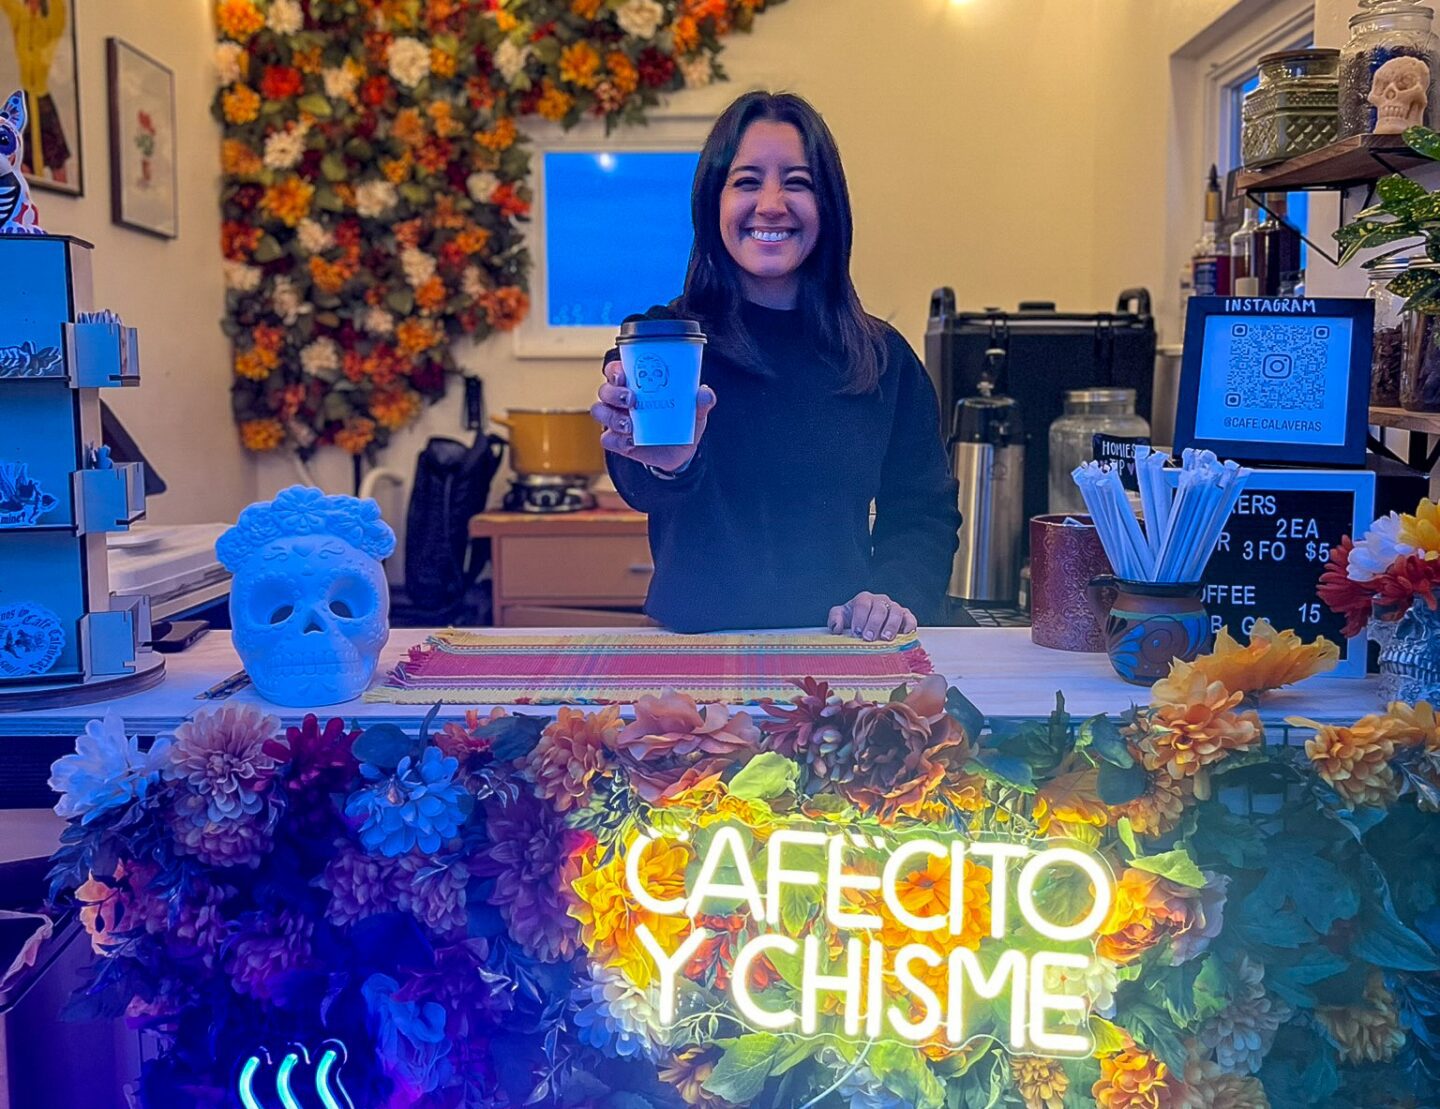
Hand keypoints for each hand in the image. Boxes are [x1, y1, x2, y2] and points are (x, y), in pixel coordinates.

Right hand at [592, 359, 715, 473]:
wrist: (682, 452)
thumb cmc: (683, 422)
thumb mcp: (694, 410)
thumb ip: (702, 401)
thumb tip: (704, 394)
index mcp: (636, 384)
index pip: (615, 370)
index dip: (614, 370)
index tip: (623, 375)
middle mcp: (621, 401)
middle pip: (604, 390)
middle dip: (613, 393)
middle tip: (631, 400)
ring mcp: (617, 421)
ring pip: (600, 412)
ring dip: (611, 417)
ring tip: (629, 425)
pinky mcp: (618, 442)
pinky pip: (607, 439)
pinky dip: (616, 440)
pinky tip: (630, 441)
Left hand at [827, 592, 916, 640]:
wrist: (867, 624)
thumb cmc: (854, 620)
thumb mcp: (841, 617)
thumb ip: (835, 619)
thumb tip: (837, 627)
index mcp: (864, 599)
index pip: (862, 604)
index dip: (859, 618)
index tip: (857, 632)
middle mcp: (880, 601)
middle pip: (879, 609)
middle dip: (873, 624)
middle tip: (869, 638)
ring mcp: (894, 608)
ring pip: (896, 613)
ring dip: (891, 626)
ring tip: (885, 638)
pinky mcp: (906, 616)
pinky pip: (910, 618)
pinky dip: (909, 625)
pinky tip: (904, 634)